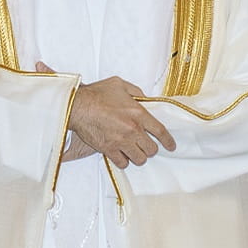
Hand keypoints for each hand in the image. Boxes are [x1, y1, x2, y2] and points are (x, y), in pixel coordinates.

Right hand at [44, 64, 174, 168]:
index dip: (168, 141)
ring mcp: (120, 141)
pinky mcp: (108, 149)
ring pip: (139, 159)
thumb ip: (136, 91)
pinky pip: (122, 163)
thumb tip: (144, 99)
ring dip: (138, 156)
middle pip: (151, 149)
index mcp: (139, 113)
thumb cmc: (95, 94)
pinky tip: (121, 156)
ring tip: (134, 152)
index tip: (171, 146)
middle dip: (150, 148)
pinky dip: (123, 161)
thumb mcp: (119, 84)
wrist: (76, 106)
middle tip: (145, 146)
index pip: (161, 132)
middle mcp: (132, 130)